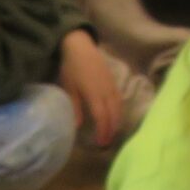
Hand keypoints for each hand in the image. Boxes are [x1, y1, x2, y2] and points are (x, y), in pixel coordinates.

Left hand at [56, 31, 124, 145]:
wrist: (81, 46)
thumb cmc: (72, 67)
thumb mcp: (69, 87)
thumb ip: (75, 107)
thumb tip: (77, 125)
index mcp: (94, 94)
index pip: (102, 117)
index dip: (103, 131)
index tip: (100, 143)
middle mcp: (106, 92)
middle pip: (113, 115)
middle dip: (111, 130)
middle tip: (107, 142)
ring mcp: (112, 86)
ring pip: (119, 108)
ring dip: (117, 122)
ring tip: (112, 132)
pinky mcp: (113, 82)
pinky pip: (120, 100)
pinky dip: (119, 111)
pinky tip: (116, 116)